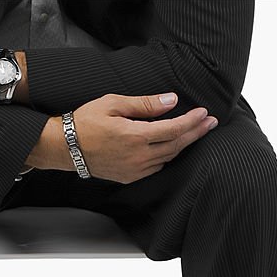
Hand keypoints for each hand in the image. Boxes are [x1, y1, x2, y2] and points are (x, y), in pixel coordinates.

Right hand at [29, 93, 216, 183]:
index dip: (191, 121)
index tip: (204, 113)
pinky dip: (169, 155)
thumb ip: (144, 104)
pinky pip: (157, 166)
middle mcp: (139, 157)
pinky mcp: (131, 176)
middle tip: (210, 122)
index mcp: (136, 136)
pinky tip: (172, 146)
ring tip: (196, 132)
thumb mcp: (113, 103)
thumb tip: (171, 100)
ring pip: (169, 157)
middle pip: (176, 145)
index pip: (173, 129)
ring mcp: (136, 170)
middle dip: (196, 133)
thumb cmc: (86, 120)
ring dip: (184, 144)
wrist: (66, 146)